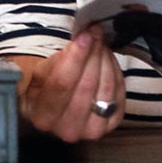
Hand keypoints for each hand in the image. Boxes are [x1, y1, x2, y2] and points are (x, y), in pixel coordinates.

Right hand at [14, 26, 125, 141]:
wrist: (59, 109)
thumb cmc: (46, 88)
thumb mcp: (42, 73)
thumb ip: (60, 60)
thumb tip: (84, 37)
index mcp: (43, 117)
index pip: (62, 84)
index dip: (76, 58)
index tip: (85, 36)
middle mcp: (68, 129)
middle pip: (87, 85)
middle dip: (93, 54)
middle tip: (95, 33)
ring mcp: (93, 130)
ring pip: (106, 87)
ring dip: (106, 59)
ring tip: (101, 42)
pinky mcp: (113, 124)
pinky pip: (119, 92)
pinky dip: (115, 72)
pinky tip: (108, 59)